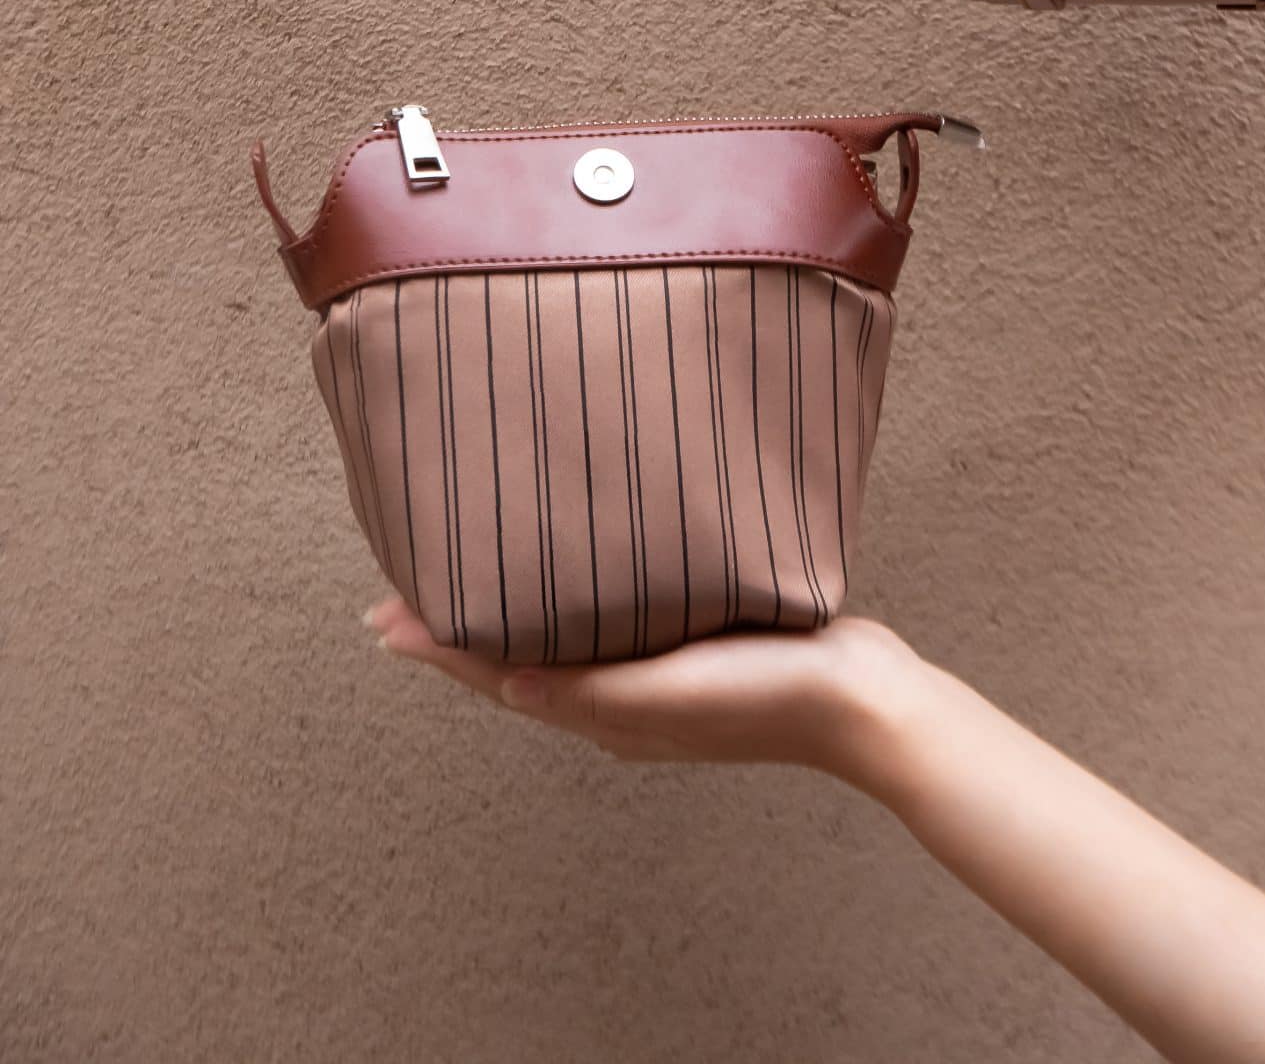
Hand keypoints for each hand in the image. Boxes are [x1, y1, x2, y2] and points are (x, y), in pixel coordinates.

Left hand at [366, 594, 918, 778]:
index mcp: (604, 714)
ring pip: (563, 640)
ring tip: (480, 573)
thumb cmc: (765, 695)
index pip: (499, 675)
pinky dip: (577, 601)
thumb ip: (589, 690)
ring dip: (515, 613)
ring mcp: (659, 675)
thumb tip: (502, 681)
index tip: (382, 617)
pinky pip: (615, 622)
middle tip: (409, 588)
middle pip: (519, 658)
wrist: (863, 700)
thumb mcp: (666, 695)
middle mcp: (620, 699)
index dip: (440, 648)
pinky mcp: (697, 645)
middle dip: (463, 629)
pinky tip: (587, 569)